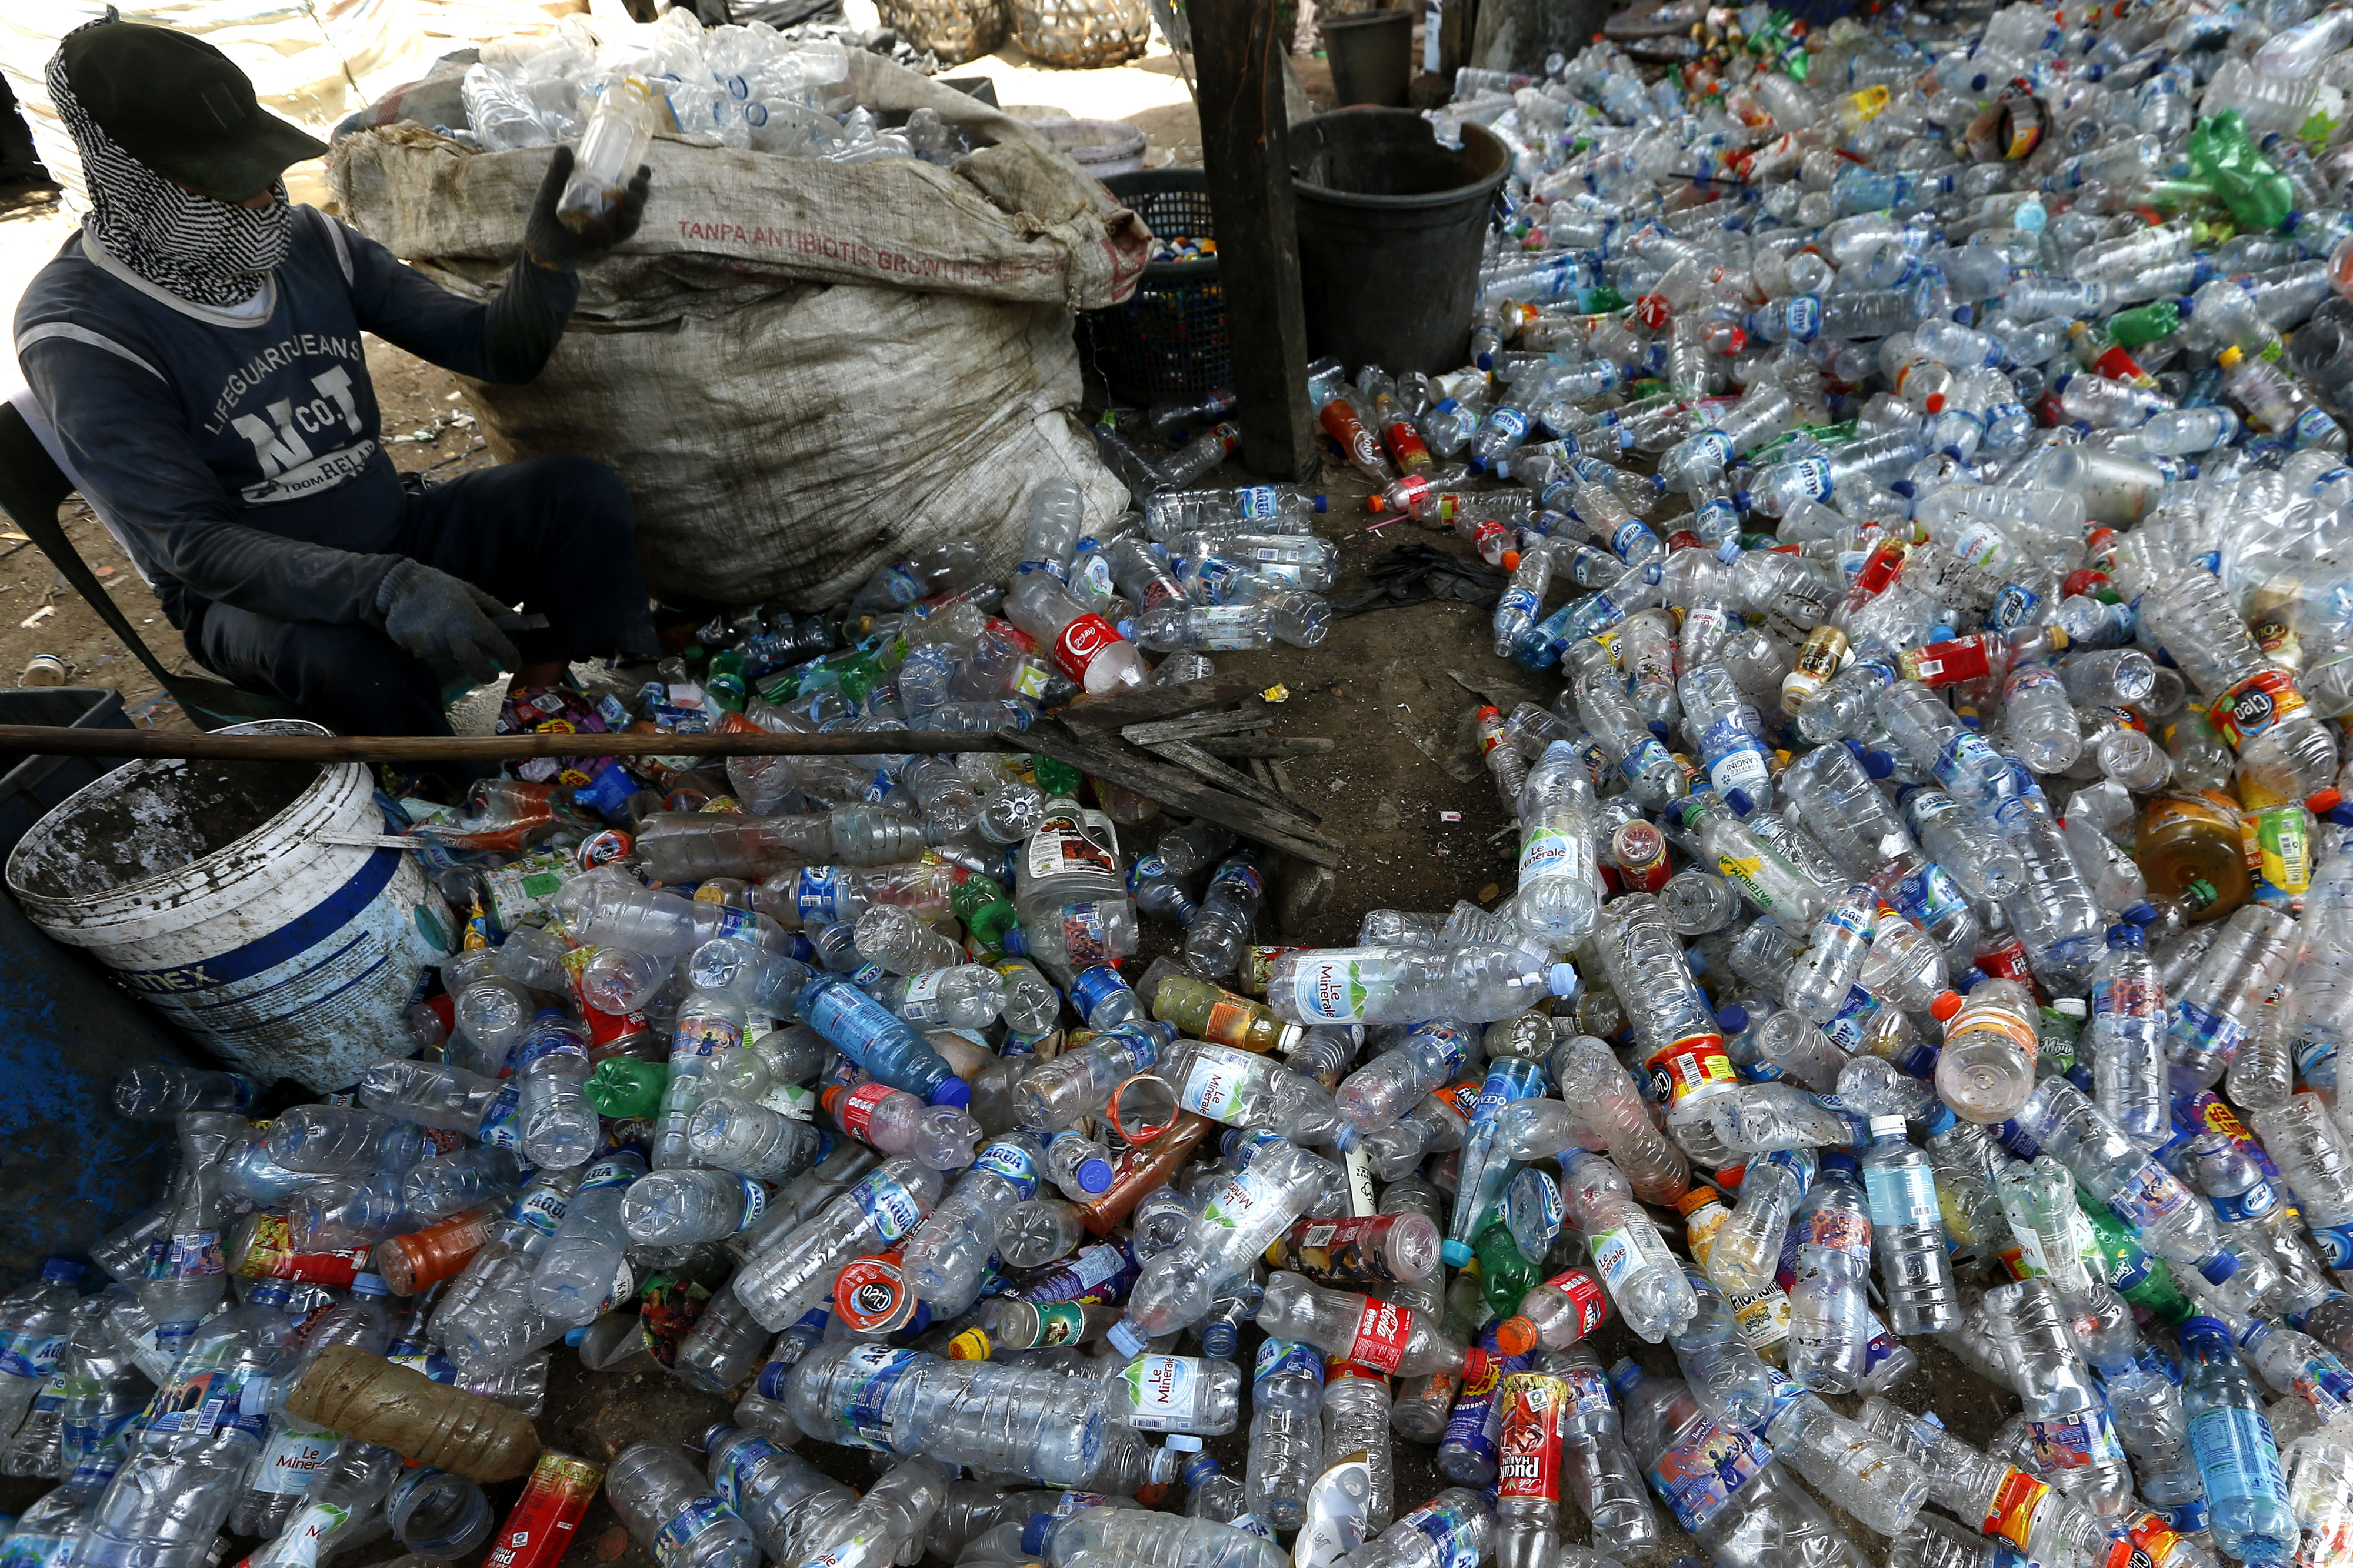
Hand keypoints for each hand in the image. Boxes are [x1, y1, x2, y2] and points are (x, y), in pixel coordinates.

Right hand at [372, 559, 520, 685]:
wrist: (398, 585)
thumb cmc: (439, 586)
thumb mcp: (470, 591)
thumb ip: (494, 608)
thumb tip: (520, 623)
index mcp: (469, 619)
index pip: (497, 644)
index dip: (509, 658)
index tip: (513, 665)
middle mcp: (452, 635)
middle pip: (474, 665)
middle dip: (485, 674)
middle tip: (490, 674)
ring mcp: (431, 644)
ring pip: (452, 657)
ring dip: (455, 651)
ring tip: (445, 629)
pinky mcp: (415, 649)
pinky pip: (432, 654)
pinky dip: (436, 647)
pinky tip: (430, 630)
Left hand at [524, 145, 651, 271]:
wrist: (538, 245)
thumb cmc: (544, 218)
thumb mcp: (550, 191)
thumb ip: (557, 173)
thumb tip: (565, 148)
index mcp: (600, 194)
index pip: (625, 183)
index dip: (639, 176)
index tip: (643, 167)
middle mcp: (609, 210)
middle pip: (635, 199)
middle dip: (642, 190)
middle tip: (635, 181)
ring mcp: (609, 226)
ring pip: (633, 215)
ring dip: (637, 206)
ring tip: (628, 197)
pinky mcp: (606, 240)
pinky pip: (623, 233)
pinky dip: (628, 225)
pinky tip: (625, 217)